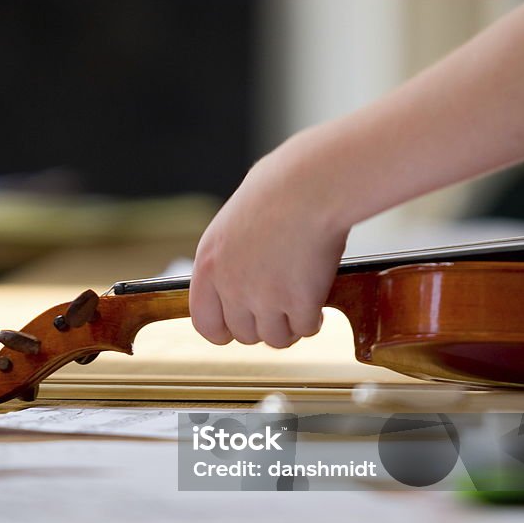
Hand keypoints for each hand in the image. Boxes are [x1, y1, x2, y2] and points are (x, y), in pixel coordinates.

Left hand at [190, 142, 350, 347]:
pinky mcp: (298, 302)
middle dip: (264, 325)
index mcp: (209, 265)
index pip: (204, 322)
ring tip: (302, 304)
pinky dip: (314, 319)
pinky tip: (319, 300)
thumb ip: (232, 255)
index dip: (223, 330)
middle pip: (244, 334)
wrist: (311, 184)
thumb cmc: (279, 189)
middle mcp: (231, 286)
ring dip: (291, 326)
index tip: (237, 328)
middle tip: (282, 308)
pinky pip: (306, 329)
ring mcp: (264, 297)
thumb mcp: (235, 222)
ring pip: (276, 339)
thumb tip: (243, 269)